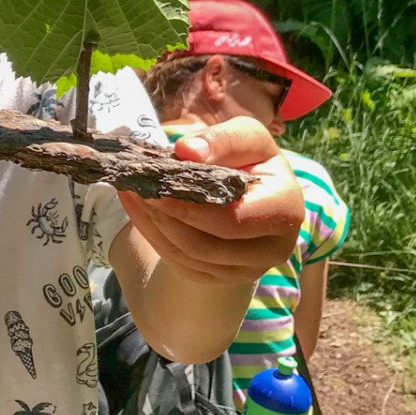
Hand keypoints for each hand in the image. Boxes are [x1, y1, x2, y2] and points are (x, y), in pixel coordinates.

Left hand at [119, 117, 302, 284]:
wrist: (250, 193)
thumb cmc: (251, 160)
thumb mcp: (246, 138)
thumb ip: (223, 140)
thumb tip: (187, 151)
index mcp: (285, 211)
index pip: (232, 221)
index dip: (190, 208)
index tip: (156, 183)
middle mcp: (272, 249)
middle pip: (205, 246)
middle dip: (165, 216)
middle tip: (135, 187)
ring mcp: (246, 270)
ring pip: (187, 257)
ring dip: (153, 225)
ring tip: (131, 193)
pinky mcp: (220, 277)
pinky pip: (179, 263)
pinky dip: (153, 234)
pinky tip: (137, 209)